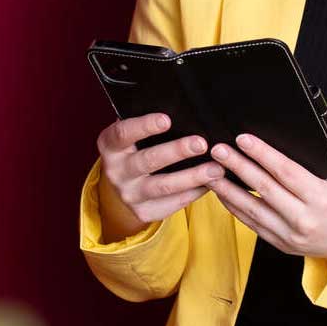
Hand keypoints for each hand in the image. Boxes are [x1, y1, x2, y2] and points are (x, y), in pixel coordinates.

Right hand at [96, 112, 222, 224]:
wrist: (124, 186)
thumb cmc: (136, 150)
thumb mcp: (133, 137)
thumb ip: (149, 126)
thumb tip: (185, 113)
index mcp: (110, 146)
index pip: (123, 133)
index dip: (144, 126)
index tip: (167, 119)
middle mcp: (115, 171)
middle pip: (148, 161)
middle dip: (177, 151)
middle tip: (201, 144)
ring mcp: (129, 194)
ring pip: (163, 186)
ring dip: (192, 177)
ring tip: (216, 169)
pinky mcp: (144, 212)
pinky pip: (173, 203)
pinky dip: (194, 192)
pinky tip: (211, 183)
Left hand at [205, 133, 326, 258]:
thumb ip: (309, 167)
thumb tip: (275, 145)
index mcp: (320, 198)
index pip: (285, 172)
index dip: (262, 154)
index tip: (242, 139)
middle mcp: (304, 219)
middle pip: (264, 188)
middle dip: (238, 166)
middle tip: (218, 150)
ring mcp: (291, 235)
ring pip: (252, 209)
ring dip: (228, 189)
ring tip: (210, 171)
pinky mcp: (282, 244)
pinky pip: (252, 224)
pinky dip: (235, 208)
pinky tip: (222, 193)